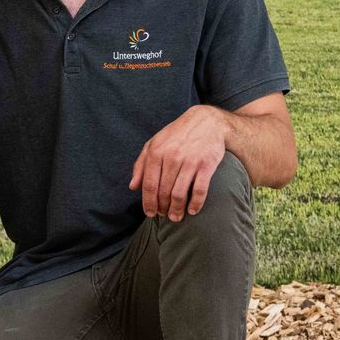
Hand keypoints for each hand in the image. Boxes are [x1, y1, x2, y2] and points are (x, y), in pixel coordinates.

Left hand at [128, 105, 230, 221]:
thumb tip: (132, 187)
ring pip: (179, 193)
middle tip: (165, 216)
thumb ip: (141, 164)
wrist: (207, 122)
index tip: (150, 214)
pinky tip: (193, 210)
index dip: (148, 202)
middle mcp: (171, 157)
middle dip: (162, 208)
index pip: (148, 184)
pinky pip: (199, 189)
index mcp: (156, 152)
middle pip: (163, 191)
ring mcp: (190, 161)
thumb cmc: (177, 135)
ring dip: (176, 209)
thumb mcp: (154, 144)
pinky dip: (196, 203)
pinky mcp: (206, 164)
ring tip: (176, 217)